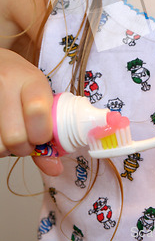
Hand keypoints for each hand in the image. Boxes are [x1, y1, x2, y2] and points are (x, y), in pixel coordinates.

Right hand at [0, 48, 62, 175]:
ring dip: (6, 148)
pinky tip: (0, 129)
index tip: (42, 135)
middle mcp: (6, 84)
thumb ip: (48, 132)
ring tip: (9, 131)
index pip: (37, 112)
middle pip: (15, 137)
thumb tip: (55, 169)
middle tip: (25, 138)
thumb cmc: (22, 82)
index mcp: (31, 80)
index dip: (41, 135)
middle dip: (23, 147)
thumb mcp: (41, 96)